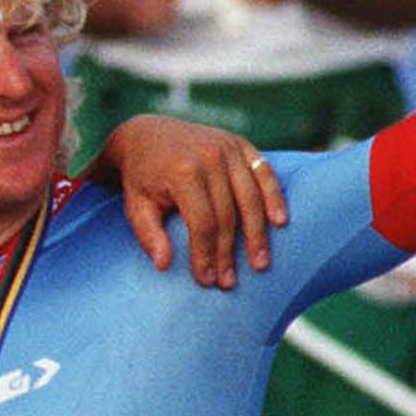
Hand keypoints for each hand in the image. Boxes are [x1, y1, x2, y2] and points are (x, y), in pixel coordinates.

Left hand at [95, 115, 286, 286]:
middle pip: (228, 215)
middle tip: (230, 282)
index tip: (207, 280)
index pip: (202, 223)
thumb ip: (148, 234)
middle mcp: (209, 157)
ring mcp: (227, 148)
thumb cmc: (141, 177)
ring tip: (260, 263)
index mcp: (182, 172)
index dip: (206, 254)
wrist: (145, 134)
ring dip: (257, 234)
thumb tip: (163, 265)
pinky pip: (263, 172)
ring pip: (250, 197)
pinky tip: (280, 222)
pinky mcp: (240, 143)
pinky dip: (274, 196)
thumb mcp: (135, 205)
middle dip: (229, 252)